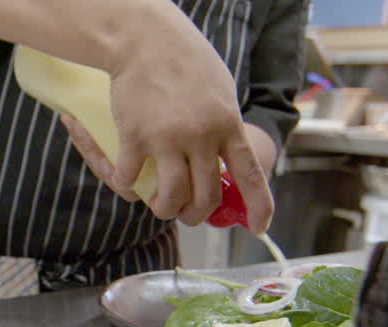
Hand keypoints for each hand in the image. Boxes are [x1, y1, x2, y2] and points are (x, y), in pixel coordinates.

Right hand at [97, 13, 273, 232]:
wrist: (146, 39)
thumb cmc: (185, 62)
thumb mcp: (220, 92)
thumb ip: (225, 127)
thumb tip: (227, 161)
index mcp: (228, 124)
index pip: (249, 174)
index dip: (258, 205)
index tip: (259, 226)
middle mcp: (202, 136)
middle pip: (205, 197)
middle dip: (196, 215)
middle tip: (187, 214)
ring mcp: (168, 139)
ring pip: (170, 197)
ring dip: (164, 209)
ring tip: (159, 203)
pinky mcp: (136, 137)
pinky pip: (131, 180)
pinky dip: (127, 187)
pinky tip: (127, 181)